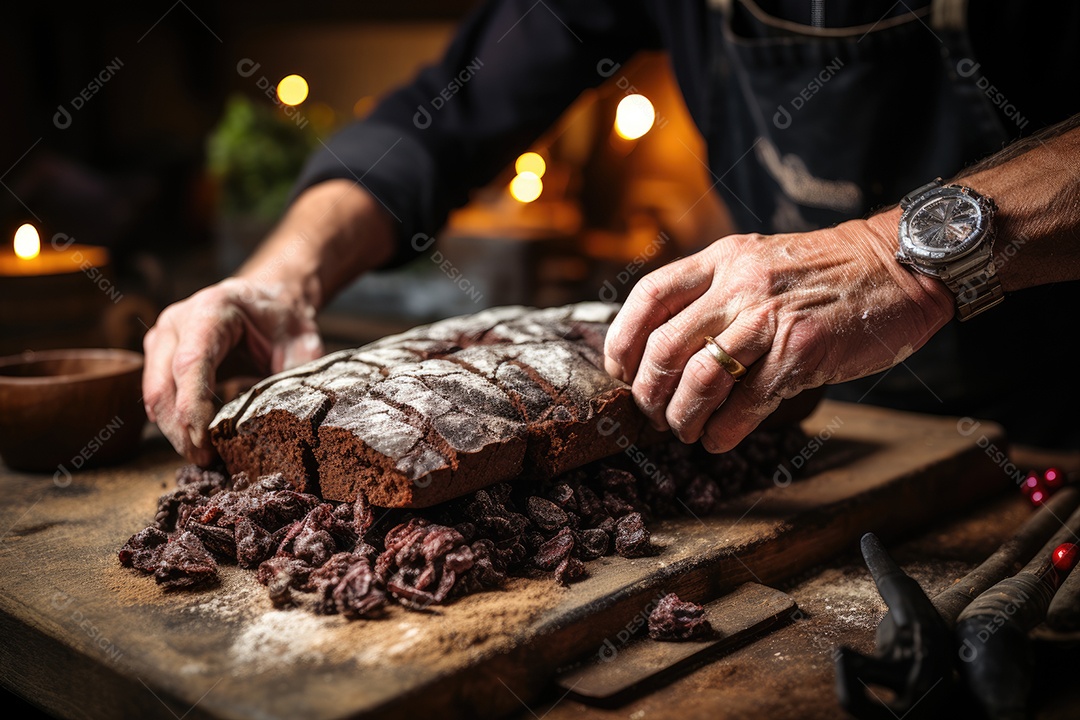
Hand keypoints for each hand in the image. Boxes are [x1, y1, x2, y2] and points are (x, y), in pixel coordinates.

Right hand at [142, 278, 322, 464]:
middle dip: (180, 428)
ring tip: (201, 457)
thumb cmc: (284, 321)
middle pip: (164, 382)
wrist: (269, 300)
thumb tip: (289, 419)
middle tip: (204, 461)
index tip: (204, 441)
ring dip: (174, 430)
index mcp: (213, 309)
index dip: (193, 405)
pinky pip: (157, 393)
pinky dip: (173, 421)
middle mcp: (178, 320)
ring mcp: (164, 337)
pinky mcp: (160, 354)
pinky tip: (194, 441)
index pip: (191, 362)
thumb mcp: (302, 343)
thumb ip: (295, 377)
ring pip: (154, 393)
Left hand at [603, 210, 954, 452]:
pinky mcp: (803, 350)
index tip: (621, 372)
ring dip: (682, 418)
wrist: (898, 266)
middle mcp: (740, 284)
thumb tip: (664, 349)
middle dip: (648, 393)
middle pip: (664, 347)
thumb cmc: (825, 273)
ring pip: (699, 378)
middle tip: (653, 414)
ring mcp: (771, 317)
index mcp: (721, 259)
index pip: (648, 297)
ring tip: (685, 431)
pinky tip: (719, 439)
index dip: (623, 341)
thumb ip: (713, 293)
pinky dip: (724, 431)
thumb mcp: (758, 261)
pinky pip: (746, 402)